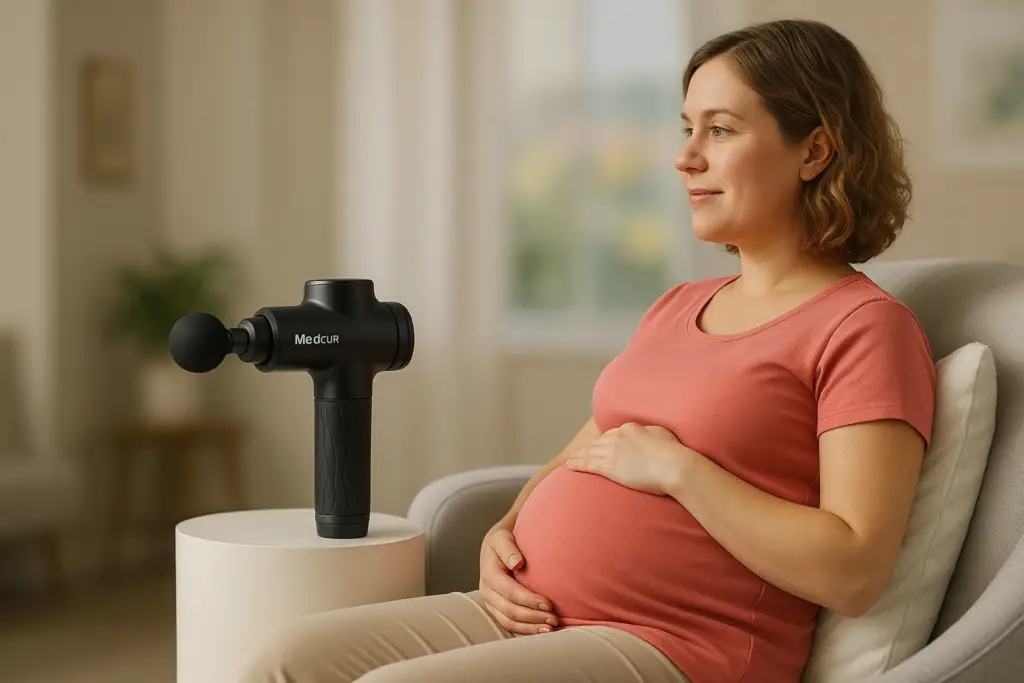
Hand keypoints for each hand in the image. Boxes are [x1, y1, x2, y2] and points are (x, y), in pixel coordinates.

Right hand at [478, 524, 557, 634]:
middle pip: (510, 611)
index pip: (510, 592)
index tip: (549, 604)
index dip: (530, 600)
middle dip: (533, 617)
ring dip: (530, 628)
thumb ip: (508, 548)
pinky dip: (525, 631)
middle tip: (554, 620)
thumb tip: (516, 562)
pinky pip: (509, 626)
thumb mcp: (502, 538)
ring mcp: (491, 603)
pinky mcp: (496, 610)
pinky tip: (540, 632)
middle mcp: (487, 592)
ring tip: (550, 629)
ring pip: (509, 622)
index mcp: (489, 575)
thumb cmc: (502, 541)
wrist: (495, 547)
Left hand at [565, 422, 690, 495]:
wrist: (674, 465)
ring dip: (578, 455)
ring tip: (570, 459)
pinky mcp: (609, 466)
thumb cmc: (675, 453)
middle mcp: (618, 436)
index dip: (604, 441)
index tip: (599, 445)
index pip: (612, 434)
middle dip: (587, 447)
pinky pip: (587, 464)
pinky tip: (569, 466)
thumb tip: (648, 435)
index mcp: (631, 428)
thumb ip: (651, 433)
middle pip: (598, 442)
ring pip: (589, 452)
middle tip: (579, 451)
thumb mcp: (663, 435)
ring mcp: (612, 450)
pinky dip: (577, 464)